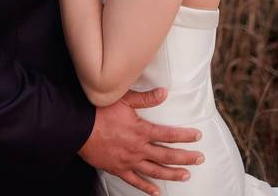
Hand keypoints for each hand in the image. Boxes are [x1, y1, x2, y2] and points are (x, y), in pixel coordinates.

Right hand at [78, 88, 203, 195]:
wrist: (77, 127)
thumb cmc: (99, 110)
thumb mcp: (123, 99)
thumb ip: (145, 98)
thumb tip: (164, 92)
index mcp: (141, 130)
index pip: (169, 135)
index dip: (185, 136)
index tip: (198, 136)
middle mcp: (138, 148)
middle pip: (167, 155)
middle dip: (186, 157)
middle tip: (200, 159)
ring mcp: (128, 161)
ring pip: (155, 171)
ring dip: (172, 174)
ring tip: (186, 175)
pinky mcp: (117, 168)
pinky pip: (135, 181)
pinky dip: (146, 187)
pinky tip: (157, 192)